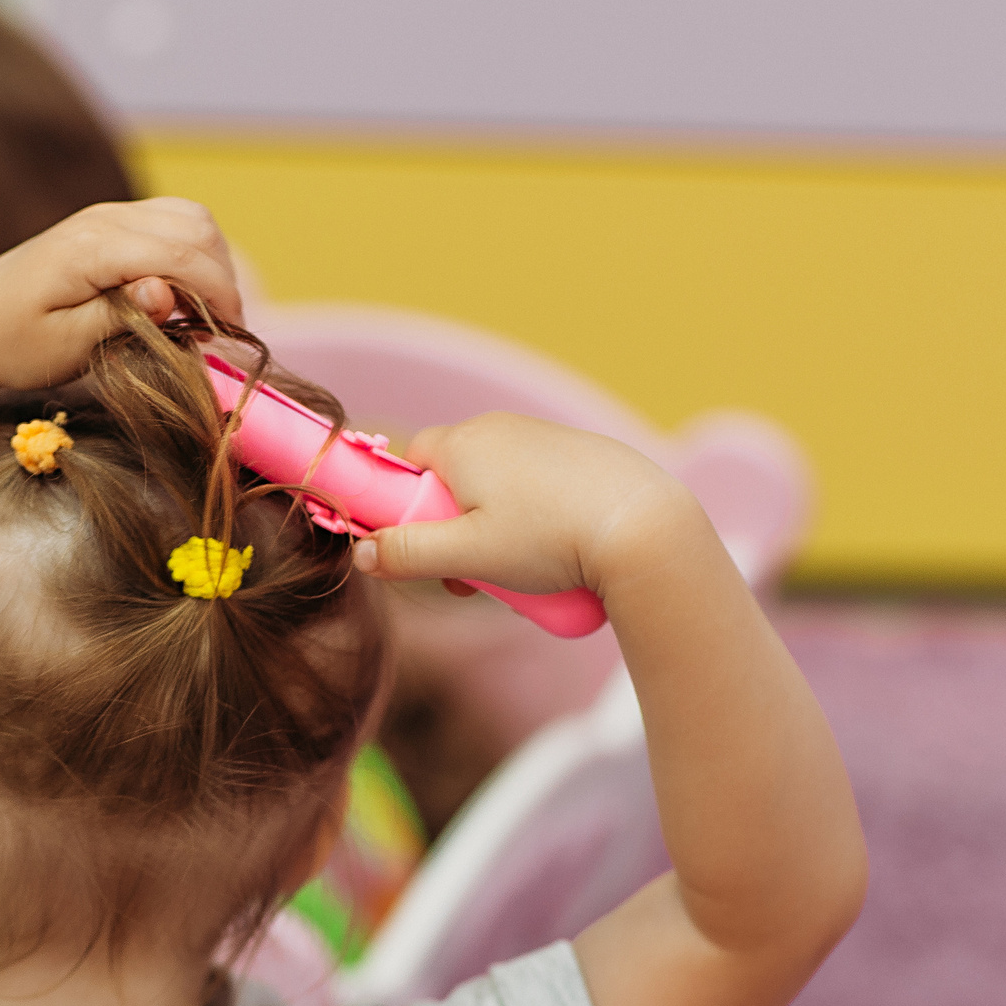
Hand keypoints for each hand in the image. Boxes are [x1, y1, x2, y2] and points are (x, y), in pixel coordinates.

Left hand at [0, 199, 242, 394]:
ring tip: (202, 316)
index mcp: (93, 247)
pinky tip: (182, 296)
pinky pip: (171, 222)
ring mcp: (107, 215)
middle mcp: (104, 218)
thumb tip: (167, 294)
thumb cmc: (14, 345)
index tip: (232, 337)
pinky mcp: (110, 223)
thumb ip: (121, 316)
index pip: (181, 252)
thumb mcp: (66, 345)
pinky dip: (192, 254)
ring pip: (190, 217)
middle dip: (222, 279)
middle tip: (218, 333)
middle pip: (196, 226)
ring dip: (211, 263)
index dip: (220, 294)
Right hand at [353, 413, 704, 598]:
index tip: (424, 548)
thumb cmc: (550, 538)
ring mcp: (544, 438)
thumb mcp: (467, 557)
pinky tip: (559, 551)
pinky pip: (539, 487)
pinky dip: (537, 519)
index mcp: (464, 444)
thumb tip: (361, 553)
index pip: (411, 463)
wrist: (643, 528)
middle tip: (474, 576)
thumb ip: (407, 555)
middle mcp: (501, 429)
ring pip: (498, 487)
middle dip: (455, 530)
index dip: (408, 508)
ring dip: (496, 531)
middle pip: (455, 478)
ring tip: (522, 573)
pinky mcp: (581, 454)